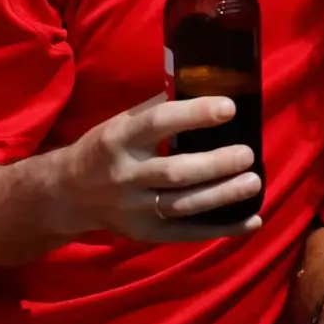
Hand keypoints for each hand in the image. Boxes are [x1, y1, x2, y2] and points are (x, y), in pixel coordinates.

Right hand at [60, 95, 261, 242]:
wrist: (68, 194)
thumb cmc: (105, 149)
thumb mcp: (121, 123)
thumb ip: (158, 109)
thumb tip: (206, 89)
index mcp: (119, 139)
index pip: (159, 123)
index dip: (195, 115)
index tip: (229, 108)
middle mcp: (126, 175)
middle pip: (176, 172)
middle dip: (216, 164)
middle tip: (248, 153)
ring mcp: (136, 209)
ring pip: (184, 205)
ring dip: (223, 196)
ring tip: (254, 182)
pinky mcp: (147, 233)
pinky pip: (189, 234)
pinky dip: (223, 229)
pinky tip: (253, 220)